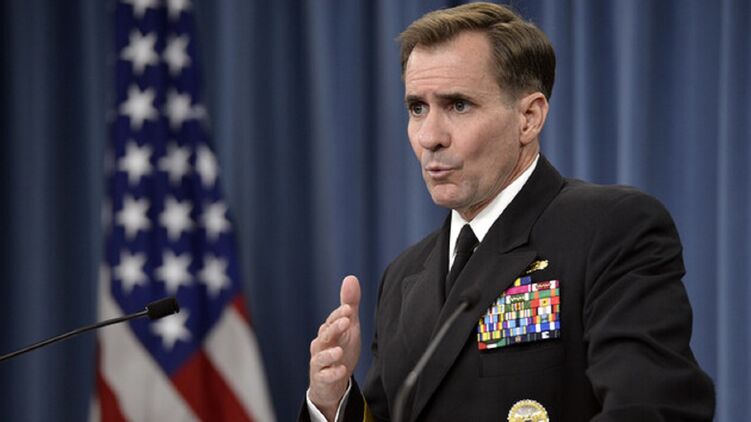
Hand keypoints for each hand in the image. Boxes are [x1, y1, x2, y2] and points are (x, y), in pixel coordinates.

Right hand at [308, 275, 361, 420]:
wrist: (333, 382)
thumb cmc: (341, 349)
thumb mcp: (349, 327)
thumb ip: (350, 304)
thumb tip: (350, 278)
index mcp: (328, 331)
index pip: (332, 320)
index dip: (340, 314)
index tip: (350, 309)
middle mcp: (321, 345)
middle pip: (325, 335)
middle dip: (334, 328)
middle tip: (346, 321)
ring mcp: (320, 362)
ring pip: (321, 356)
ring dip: (330, 353)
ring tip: (339, 351)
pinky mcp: (322, 379)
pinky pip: (325, 376)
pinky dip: (333, 373)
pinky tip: (342, 370)